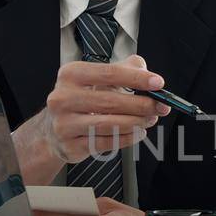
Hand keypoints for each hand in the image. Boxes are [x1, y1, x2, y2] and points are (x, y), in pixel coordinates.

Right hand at [42, 55, 168, 165]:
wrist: (54, 128)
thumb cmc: (82, 100)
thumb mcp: (97, 78)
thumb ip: (124, 69)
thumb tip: (148, 73)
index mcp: (71, 74)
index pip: (110, 73)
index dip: (137, 78)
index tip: (158, 83)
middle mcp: (62, 98)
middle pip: (111, 101)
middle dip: (142, 104)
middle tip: (160, 106)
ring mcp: (64, 124)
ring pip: (110, 124)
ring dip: (137, 122)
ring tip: (150, 119)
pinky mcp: (70, 146)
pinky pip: (106, 143)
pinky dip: (127, 138)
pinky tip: (138, 132)